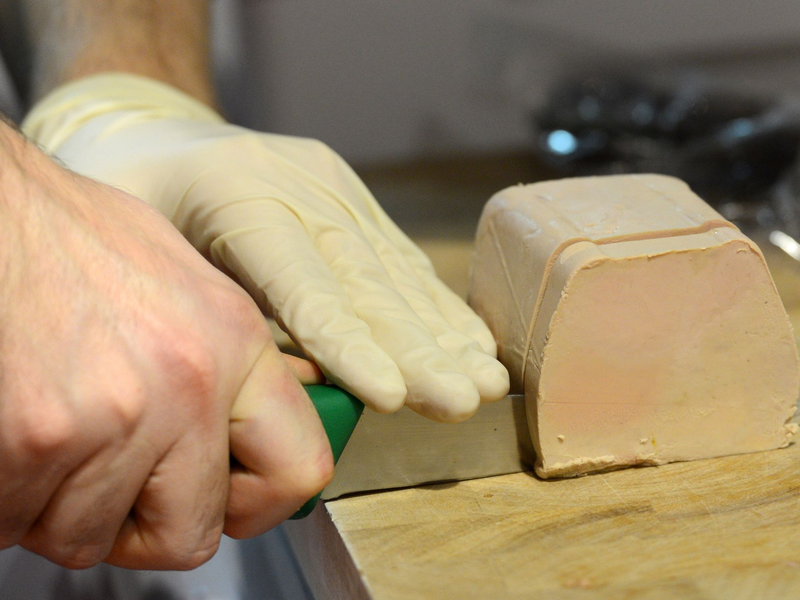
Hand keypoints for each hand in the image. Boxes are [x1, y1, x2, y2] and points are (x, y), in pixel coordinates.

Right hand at [0, 124, 331, 569]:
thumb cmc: (73, 238)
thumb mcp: (187, 284)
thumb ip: (239, 361)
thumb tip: (283, 407)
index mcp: (235, 343)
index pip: (298, 471)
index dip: (257, 504)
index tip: (226, 500)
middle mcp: (187, 383)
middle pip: (190, 536)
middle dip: (142, 525)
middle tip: (114, 483)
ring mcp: (112, 416)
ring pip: (88, 538)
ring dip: (63, 506)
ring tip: (54, 433)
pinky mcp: (34, 439)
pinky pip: (18, 521)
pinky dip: (11, 497)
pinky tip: (16, 434)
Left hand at [24, 74, 509, 421]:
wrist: (154, 131)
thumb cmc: (131, 198)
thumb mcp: (139, 252)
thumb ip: (212, 316)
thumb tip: (292, 390)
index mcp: (238, 194)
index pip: (304, 286)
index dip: (352, 346)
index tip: (395, 397)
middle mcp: (300, 186)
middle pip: (366, 282)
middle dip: (420, 350)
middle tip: (462, 402)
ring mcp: (332, 188)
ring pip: (396, 271)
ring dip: (444, 334)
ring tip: (485, 382)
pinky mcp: (350, 197)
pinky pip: (399, 257)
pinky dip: (437, 306)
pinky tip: (470, 341)